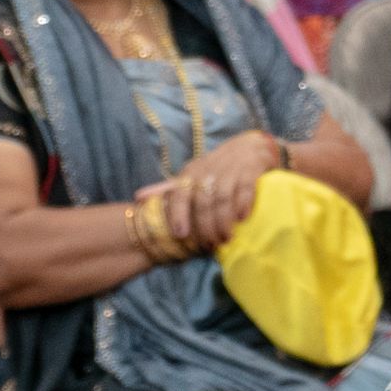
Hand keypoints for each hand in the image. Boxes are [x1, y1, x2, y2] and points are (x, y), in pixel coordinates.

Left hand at [136, 130, 276, 251]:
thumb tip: (137, 198)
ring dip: (223, 220)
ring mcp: (232, 168)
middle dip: (205, 225)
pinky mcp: (252, 169)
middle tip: (210, 245)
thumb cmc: (220, 166)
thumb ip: (169, 188)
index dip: (179, 214)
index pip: (181, 193)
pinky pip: (246, 188)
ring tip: (226, 238)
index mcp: (192, 171)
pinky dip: (243, 203)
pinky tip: (243, 218)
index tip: (180, 235)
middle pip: (203, 200)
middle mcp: (210, 169)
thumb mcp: (194, 174)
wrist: (253, 146)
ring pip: (223, 197)